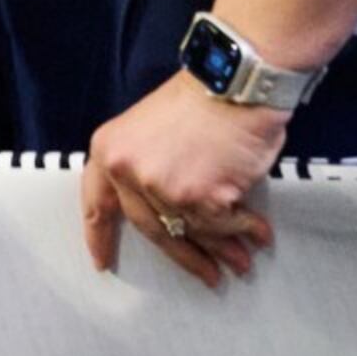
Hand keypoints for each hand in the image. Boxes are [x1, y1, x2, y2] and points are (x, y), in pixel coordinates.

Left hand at [78, 73, 288, 288]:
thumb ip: (146, 166)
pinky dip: (244, 232)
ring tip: (241, 262)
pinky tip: (260, 234)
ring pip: (192, 231)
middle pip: (152, 229)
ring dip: (222, 250)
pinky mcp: (198, 197)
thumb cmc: (202, 100)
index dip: (99, 236)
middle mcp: (127, 172)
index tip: (101, 263)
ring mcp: (161, 187)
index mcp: (108, 151)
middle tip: (205, 274)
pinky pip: (222, 225)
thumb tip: (169, 212)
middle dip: (184, 256)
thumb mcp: (149, 128)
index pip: (97, 205)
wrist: (235, 81)